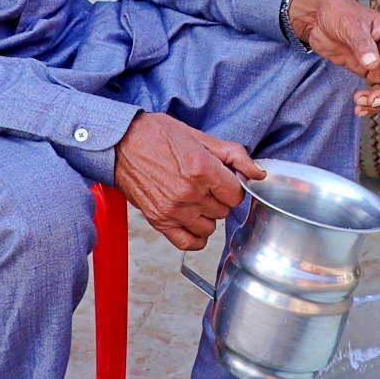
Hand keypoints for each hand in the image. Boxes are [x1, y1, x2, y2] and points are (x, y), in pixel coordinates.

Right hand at [113, 113, 266, 250]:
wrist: (121, 143)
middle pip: (224, 211)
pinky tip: (191, 220)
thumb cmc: (157, 135)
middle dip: (219, 198)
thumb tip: (258, 172)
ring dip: (207, 215)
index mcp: (202, 169)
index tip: (223, 180)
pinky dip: (194, 236)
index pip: (237, 195)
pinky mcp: (159, 221)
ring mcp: (173, 210)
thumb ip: (233, 154)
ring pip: (209, 228)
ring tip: (195, 199)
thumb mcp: (199, 136)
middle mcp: (189, 193)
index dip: (232, 186)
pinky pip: (188, 243)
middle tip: (205, 185)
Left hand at [288, 0, 379, 114]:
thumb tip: (374, 63)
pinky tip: (359, 107)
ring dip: (379, 100)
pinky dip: (371, 103)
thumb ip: (362, 44)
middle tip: (371, 100)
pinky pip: (377, 92)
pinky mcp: (371, 72)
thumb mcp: (350, 24)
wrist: (318, 19)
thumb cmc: (337, 12)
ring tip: (359, 102)